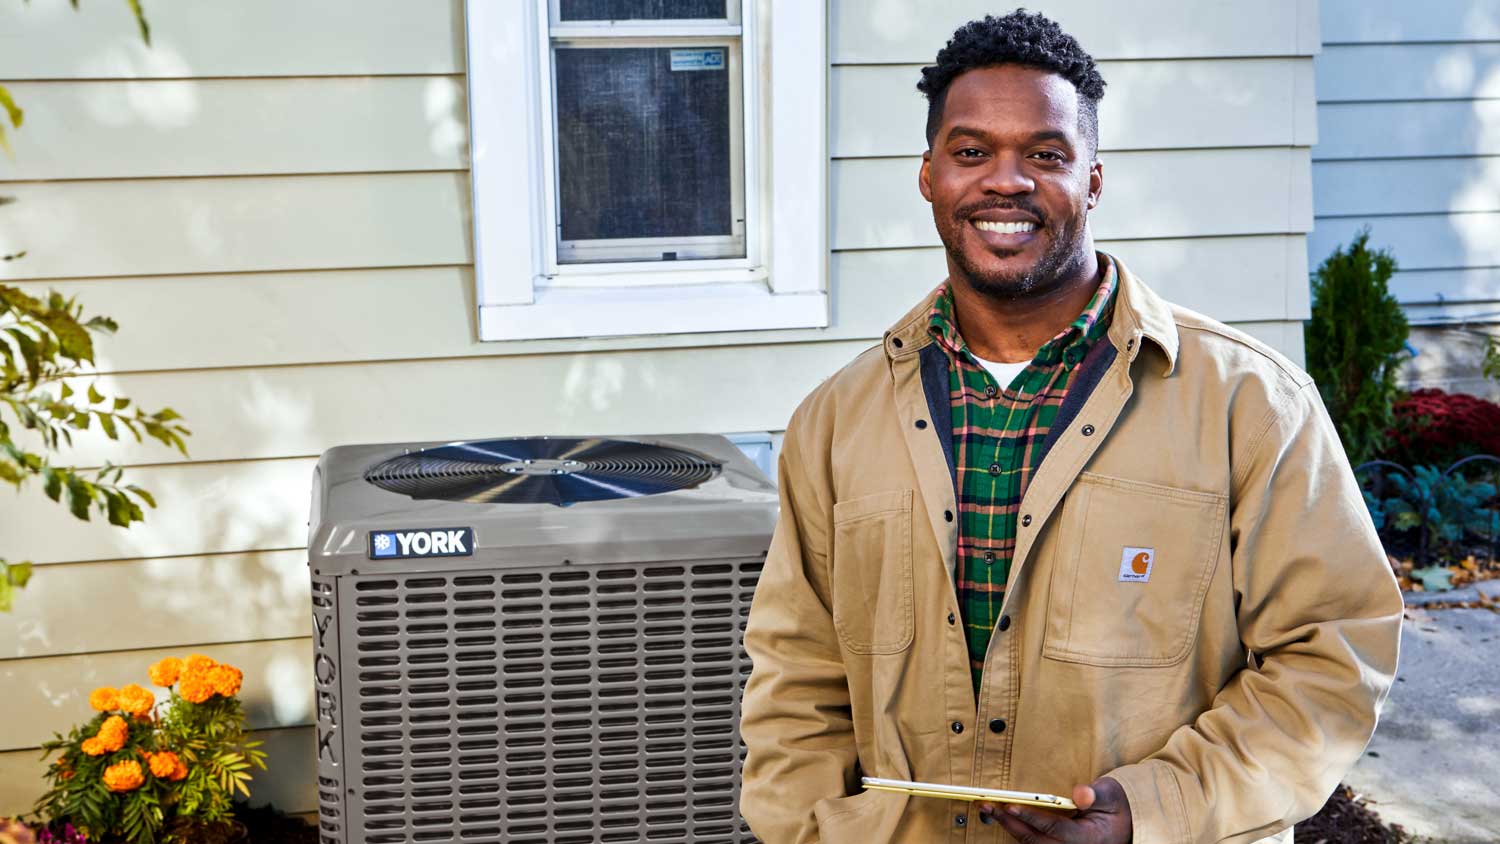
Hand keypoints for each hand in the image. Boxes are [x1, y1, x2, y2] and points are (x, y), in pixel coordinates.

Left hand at [977, 777, 1131, 842]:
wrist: (1126, 824)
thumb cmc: (1117, 807)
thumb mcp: (1111, 795)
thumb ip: (1096, 794)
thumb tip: (1080, 793)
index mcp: (1087, 838)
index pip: (1055, 827)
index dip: (1031, 816)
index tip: (1011, 806)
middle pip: (1035, 840)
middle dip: (1010, 823)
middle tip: (988, 806)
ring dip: (1009, 827)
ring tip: (989, 811)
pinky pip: (1034, 842)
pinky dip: (1018, 831)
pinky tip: (1004, 819)